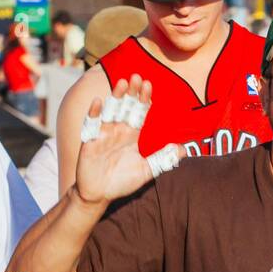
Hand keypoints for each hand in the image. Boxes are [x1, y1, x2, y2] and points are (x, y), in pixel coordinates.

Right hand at [72, 74, 155, 206]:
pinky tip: (99, 101)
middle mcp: (117, 130)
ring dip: (116, 97)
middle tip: (138, 77)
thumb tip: (183, 150)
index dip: (144, 99)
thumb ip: (162, 159)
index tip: (149, 85)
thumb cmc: (122, 181)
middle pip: (126, 106)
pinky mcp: (90, 142)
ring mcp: (103, 134)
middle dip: (132, 92)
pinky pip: (91, 124)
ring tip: (123, 82)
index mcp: (131, 134)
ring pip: (110, 110)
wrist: (100, 194)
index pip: (139, 112)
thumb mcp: (146, 170)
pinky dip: (94, 112)